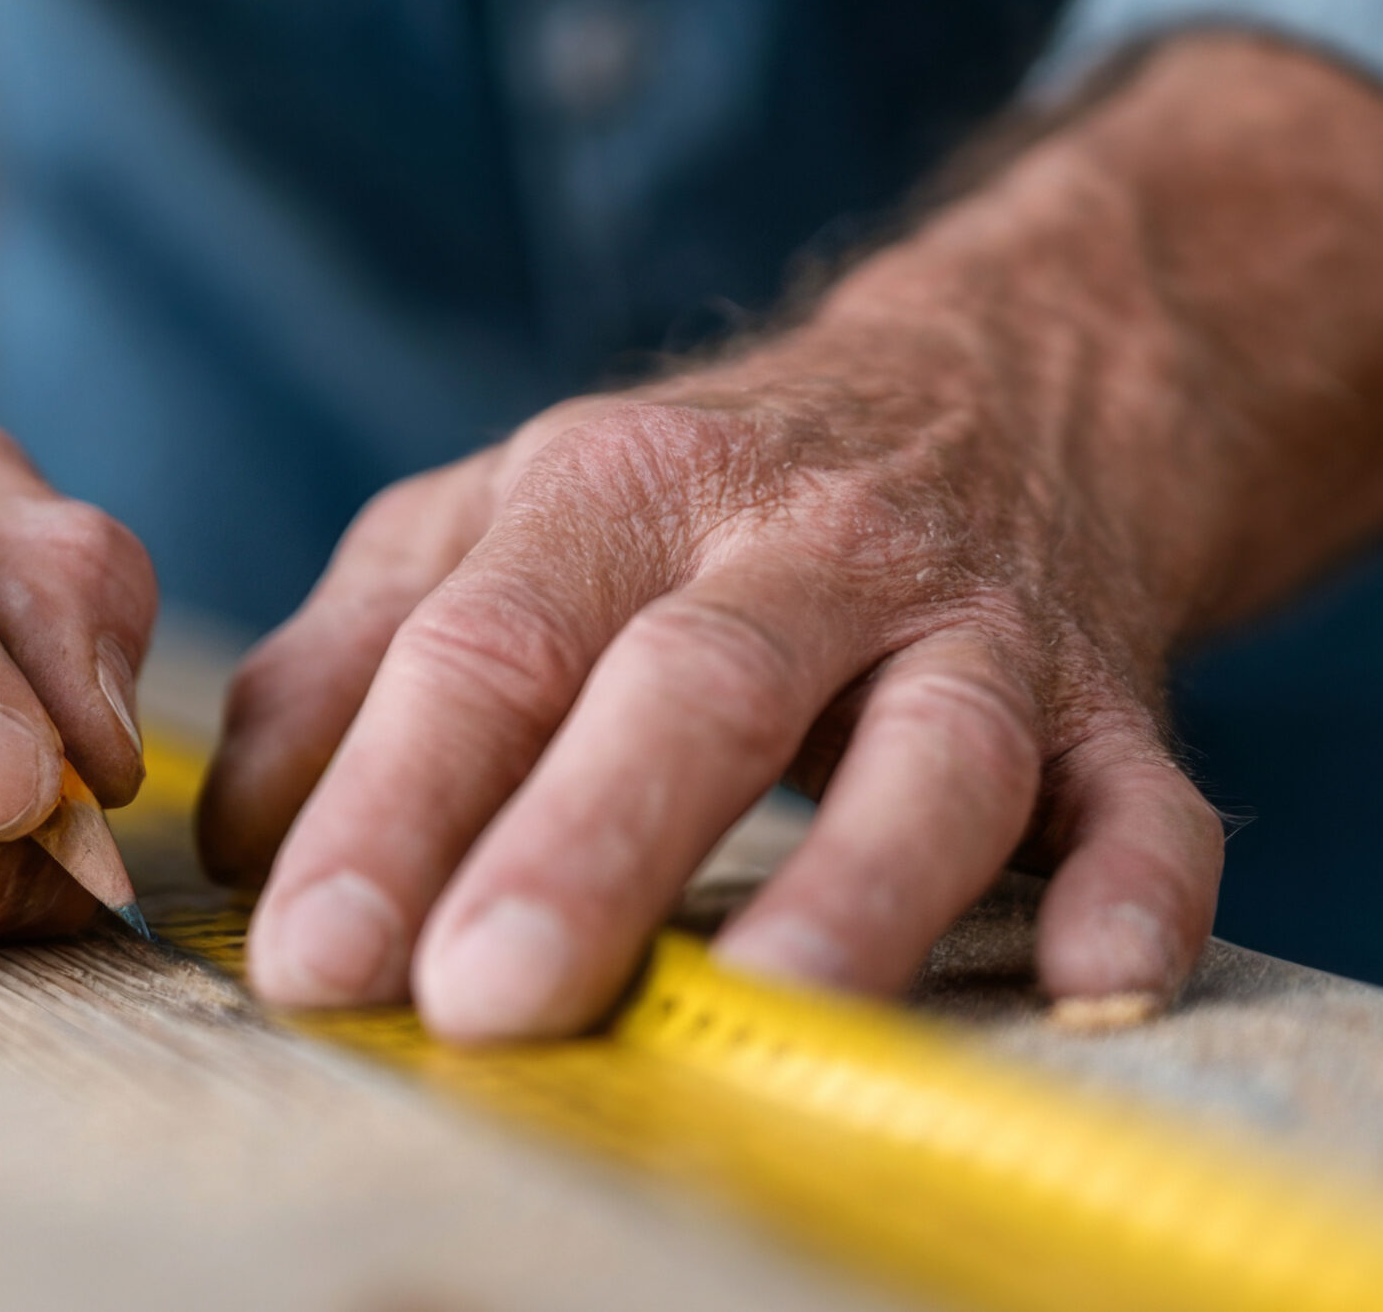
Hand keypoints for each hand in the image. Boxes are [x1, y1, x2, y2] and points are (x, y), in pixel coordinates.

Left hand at [205, 33, 1382, 1042]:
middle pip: (689, 690)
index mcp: (608, 496)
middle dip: (583, 846)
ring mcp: (964, 619)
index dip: (389, 808)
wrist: (986, 377)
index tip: (308, 959)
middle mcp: (791, 546)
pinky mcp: (1107, 698)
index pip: (481, 651)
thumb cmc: (686, 497)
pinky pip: (1145, 793)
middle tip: (480, 998)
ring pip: (928, 744)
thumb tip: (237, 843)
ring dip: (859, 879)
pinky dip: (1134, 886)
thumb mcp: (491, 522)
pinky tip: (1101, 981)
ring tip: (775, 1006)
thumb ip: (350, 661)